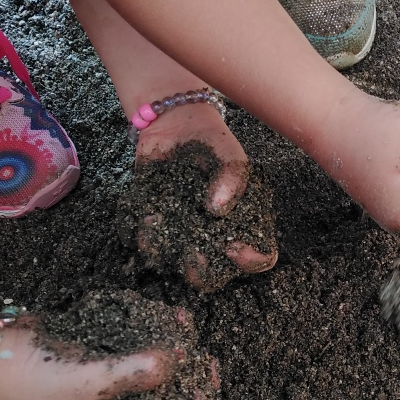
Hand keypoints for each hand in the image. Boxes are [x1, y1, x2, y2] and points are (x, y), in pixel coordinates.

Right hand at [0, 307, 215, 399]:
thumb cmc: (30, 380)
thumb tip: (174, 361)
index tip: (200, 399)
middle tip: (206, 365)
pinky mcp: (112, 363)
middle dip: (194, 389)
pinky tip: (175, 319)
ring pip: (164, 380)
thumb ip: (128, 374)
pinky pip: (145, 353)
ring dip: (182, 359)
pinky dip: (160, 337)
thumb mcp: (83, 381)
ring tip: (193, 336)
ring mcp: (118, 391)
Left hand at [131, 103, 276, 290]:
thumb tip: (216, 209)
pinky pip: (143, 240)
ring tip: (156, 223)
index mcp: (242, 227)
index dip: (250, 260)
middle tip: (192, 255)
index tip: (235, 247)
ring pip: (171, 263)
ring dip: (163, 250)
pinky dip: (140, 231)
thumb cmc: (213, 143)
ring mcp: (180, 234)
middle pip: (212, 275)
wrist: (175, 124)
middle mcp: (211, 239)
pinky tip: (146, 214)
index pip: (258, 258)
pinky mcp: (150, 224)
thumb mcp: (231, 155)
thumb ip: (233, 179)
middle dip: (201, 272)